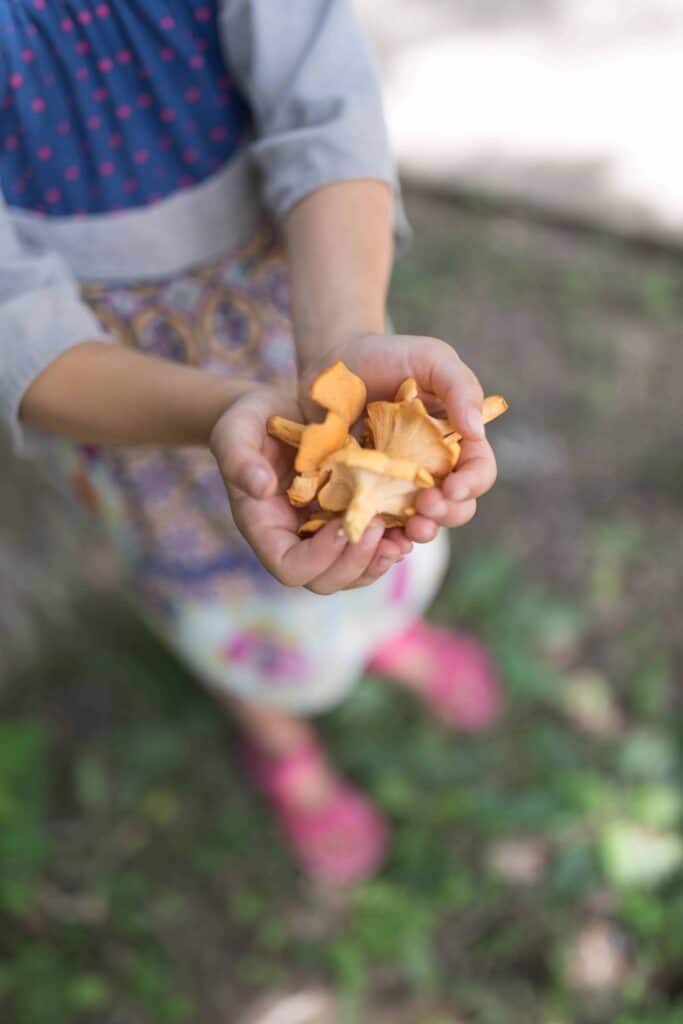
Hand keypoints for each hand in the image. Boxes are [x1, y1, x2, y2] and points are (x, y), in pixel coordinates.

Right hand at [210, 386, 411, 592]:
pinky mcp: (348, 517)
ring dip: (379, 560)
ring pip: (354, 570)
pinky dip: (391, 541)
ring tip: (402, 537)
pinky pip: (371, 545)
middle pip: (326, 580)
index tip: (341, 527)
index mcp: (266, 529)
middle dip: (355, 563)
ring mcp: (323, 533)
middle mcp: (296, 540)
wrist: (275, 409)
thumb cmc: (248, 421)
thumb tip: (260, 488)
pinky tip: (409, 523)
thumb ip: (239, 459)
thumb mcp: (235, 432)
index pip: (290, 567)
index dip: (318, 559)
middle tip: (379, 529)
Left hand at [301, 333, 497, 542]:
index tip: (452, 486)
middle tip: (425, 506)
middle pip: (457, 506)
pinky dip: (384, 536)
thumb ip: (459, 386)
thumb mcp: (429, 357)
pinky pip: (381, 525)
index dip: (472, 483)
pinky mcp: (365, 495)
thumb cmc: (386, 356)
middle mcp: (432, 469)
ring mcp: (399, 486)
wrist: (331, 364)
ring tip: (408, 526)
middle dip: (447, 512)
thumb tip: (477, 431)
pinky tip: (376, 534)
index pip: (478, 470)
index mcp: (456, 441)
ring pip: (422, 521)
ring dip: (421, 530)